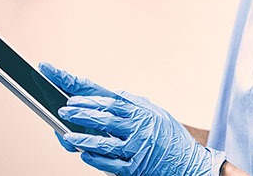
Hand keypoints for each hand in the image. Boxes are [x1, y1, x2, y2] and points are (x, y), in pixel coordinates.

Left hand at [39, 63, 225, 175]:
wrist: (190, 163)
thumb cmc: (169, 137)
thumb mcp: (155, 113)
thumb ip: (133, 105)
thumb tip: (110, 95)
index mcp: (142, 110)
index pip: (107, 98)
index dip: (84, 92)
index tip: (64, 85)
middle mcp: (139, 127)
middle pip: (103, 117)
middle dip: (80, 112)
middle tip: (63, 110)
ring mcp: (137, 148)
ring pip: (103, 142)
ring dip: (82, 138)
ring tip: (66, 134)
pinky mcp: (136, 168)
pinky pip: (110, 164)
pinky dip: (95, 158)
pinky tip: (83, 153)